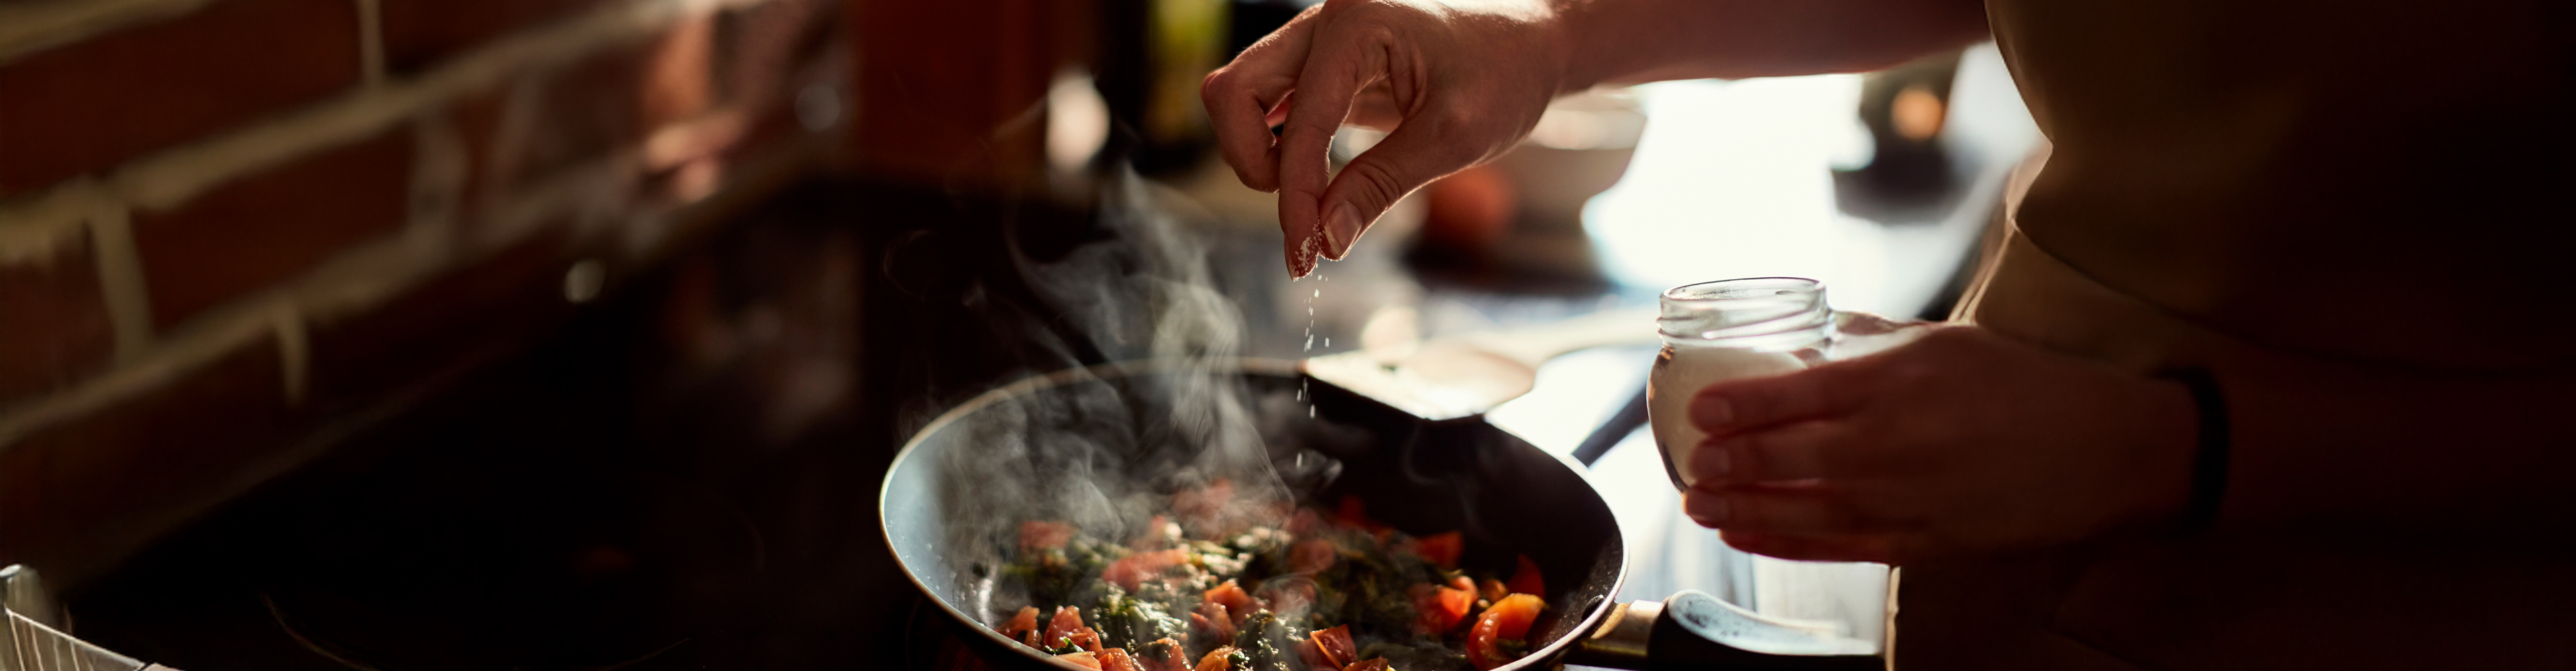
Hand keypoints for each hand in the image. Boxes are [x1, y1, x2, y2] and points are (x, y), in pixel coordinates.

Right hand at [1200, 0, 1572, 276]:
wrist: (1529, 47)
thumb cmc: (1504, 75)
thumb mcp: (1454, 137)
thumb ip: (1382, 185)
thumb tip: (1324, 240)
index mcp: (1359, 22)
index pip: (1301, 120)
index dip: (1296, 195)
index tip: (1306, 256)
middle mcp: (1325, 23)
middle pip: (1233, 91)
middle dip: (1251, 162)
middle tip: (1300, 213)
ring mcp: (1317, 42)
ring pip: (1237, 96)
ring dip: (1256, 155)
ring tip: (1311, 197)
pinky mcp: (1320, 69)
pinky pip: (1266, 105)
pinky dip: (1276, 148)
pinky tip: (1311, 183)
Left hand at [1679, 327, 2199, 563]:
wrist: (2103, 451)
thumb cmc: (2023, 386)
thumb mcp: (1944, 340)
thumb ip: (1868, 337)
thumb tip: (1804, 331)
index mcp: (1897, 382)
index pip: (1796, 393)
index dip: (1738, 404)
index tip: (1698, 406)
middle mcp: (1894, 443)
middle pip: (1788, 457)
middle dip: (1727, 461)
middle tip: (1687, 460)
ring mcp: (1906, 499)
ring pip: (1801, 509)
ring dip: (1740, 507)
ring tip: (1697, 501)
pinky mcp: (1920, 542)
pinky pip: (1834, 546)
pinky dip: (1781, 542)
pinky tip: (1742, 532)